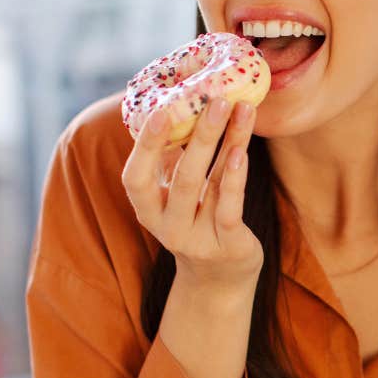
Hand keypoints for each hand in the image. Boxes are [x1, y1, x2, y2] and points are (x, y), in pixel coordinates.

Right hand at [121, 96, 262, 298]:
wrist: (220, 279)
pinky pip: (230, 208)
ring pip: (211, 185)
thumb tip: (178, 104)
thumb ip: (175, 157)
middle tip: (215, 99)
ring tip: (240, 110)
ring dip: (228, 143)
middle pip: (182, 177)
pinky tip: (241, 152)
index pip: (135, 178)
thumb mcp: (180, 193)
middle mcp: (168, 228)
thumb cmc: (199, 219)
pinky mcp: (229, 247)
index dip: (146, 145)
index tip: (161, 110)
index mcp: (148, 210)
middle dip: (200, 135)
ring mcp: (199, 240)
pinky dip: (235, 178)